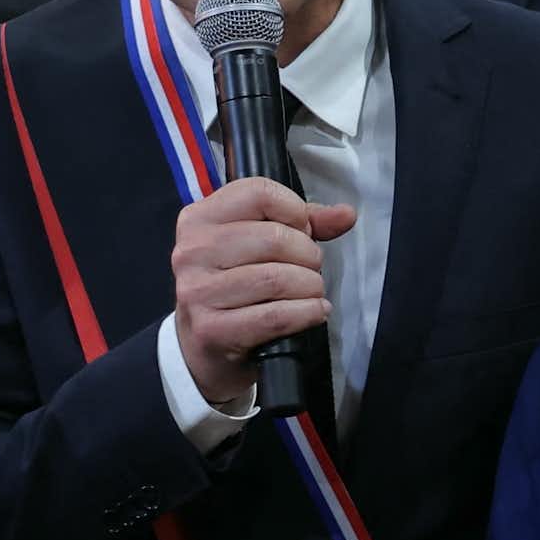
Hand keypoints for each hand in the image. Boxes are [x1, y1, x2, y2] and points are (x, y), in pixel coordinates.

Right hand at [170, 177, 354, 405]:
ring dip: (310, 287)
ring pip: (278, 278)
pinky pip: (276, 315)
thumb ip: (304, 223)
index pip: (259, 193)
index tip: (302, 231)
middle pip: (274, 238)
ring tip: (311, 292)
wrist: (204, 345)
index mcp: (200, 218)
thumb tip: (346, 214)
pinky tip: (314, 311)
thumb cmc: (237, 286)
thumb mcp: (260, 245)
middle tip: (309, 269)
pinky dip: (307, 313)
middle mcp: (193, 251)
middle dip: (308, 255)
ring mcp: (198, 291)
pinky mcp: (212, 329)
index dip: (295, 211)